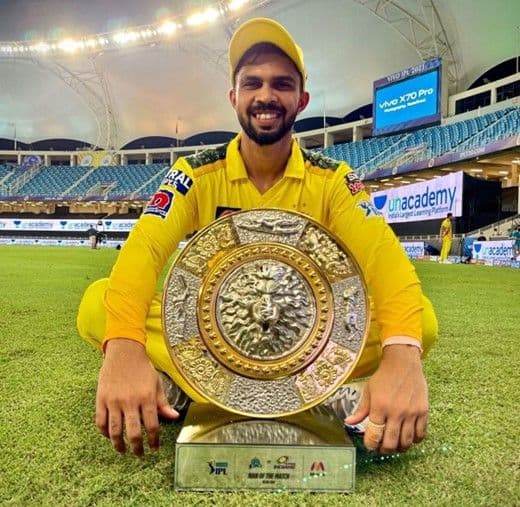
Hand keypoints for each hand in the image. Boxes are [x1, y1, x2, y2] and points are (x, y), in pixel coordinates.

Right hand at [95, 339, 178, 455]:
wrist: (124, 352)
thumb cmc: (142, 368)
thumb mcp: (157, 383)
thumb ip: (164, 402)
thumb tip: (174, 417)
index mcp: (147, 397)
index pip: (152, 426)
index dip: (154, 441)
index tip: (154, 448)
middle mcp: (130, 401)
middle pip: (133, 432)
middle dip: (137, 448)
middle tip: (139, 454)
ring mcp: (114, 401)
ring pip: (114, 431)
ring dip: (119, 445)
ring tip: (123, 450)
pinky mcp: (101, 399)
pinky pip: (100, 422)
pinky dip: (104, 432)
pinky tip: (109, 436)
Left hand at [345, 344, 427, 453]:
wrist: (403, 363)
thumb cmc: (383, 376)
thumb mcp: (368, 390)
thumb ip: (361, 409)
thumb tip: (349, 423)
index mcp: (379, 406)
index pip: (374, 435)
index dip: (370, 444)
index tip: (369, 445)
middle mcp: (395, 412)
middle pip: (390, 442)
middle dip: (384, 450)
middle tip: (381, 448)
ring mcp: (411, 413)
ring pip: (406, 442)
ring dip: (399, 448)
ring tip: (394, 445)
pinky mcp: (423, 411)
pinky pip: (420, 434)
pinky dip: (414, 440)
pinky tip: (408, 437)